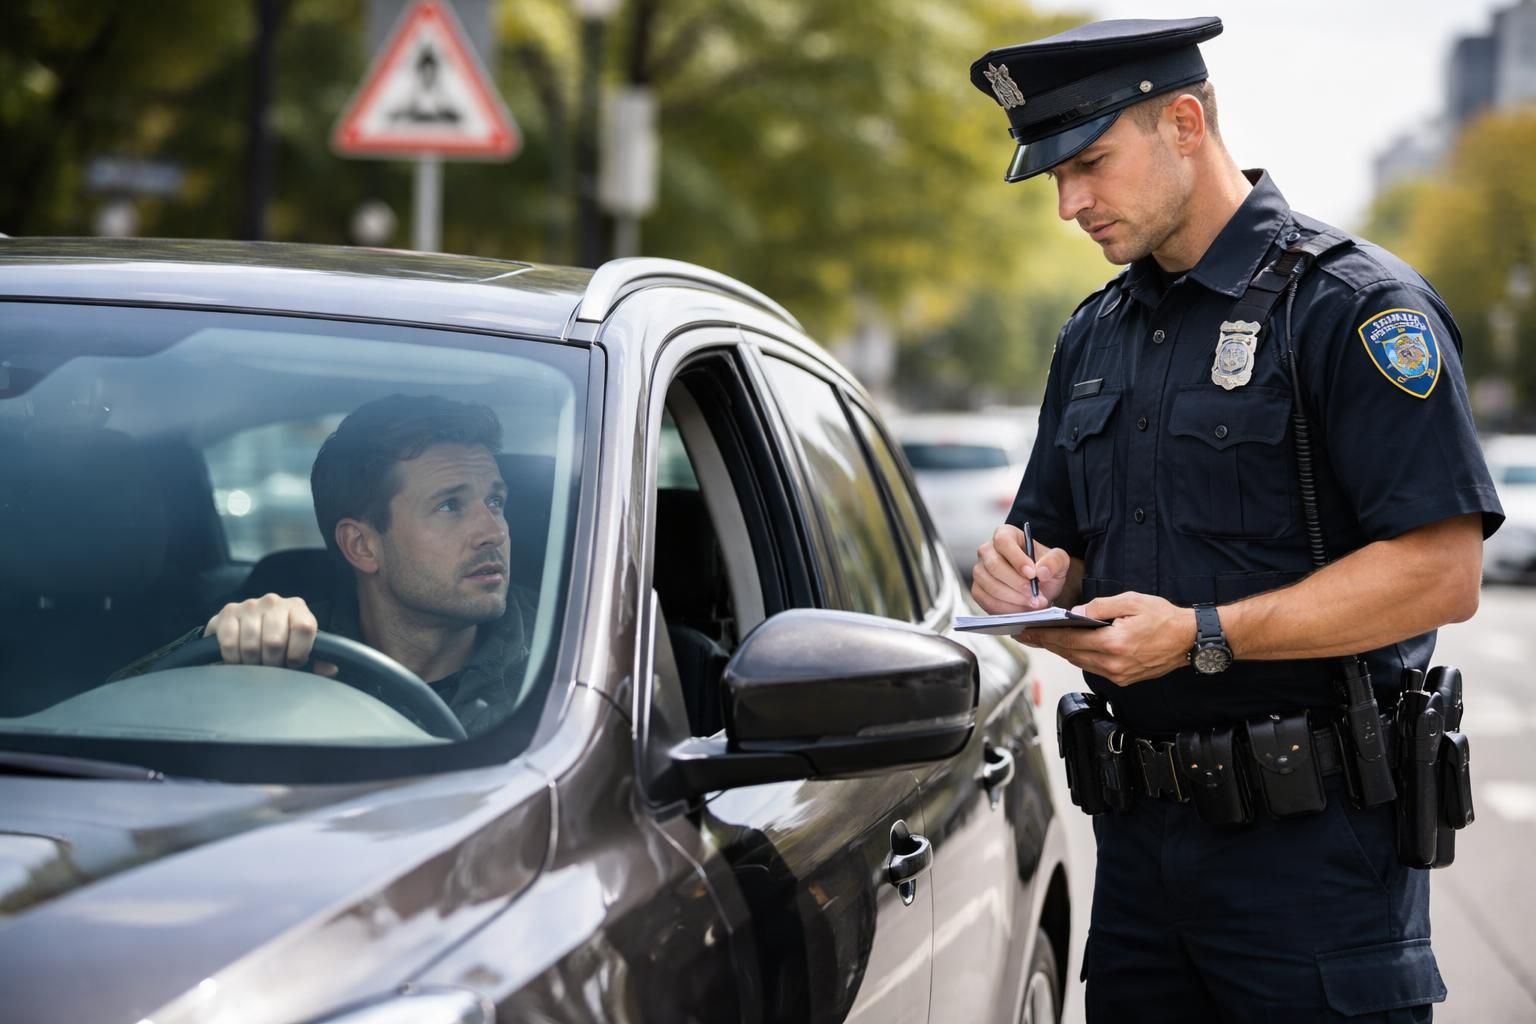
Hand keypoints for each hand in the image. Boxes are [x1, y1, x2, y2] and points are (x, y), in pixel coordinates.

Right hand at [203, 594, 336, 675]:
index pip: (304, 628)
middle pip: (275, 642)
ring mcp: (249, 605)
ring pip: (251, 645)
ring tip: (255, 663)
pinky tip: (238, 659)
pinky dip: (233, 658)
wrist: (248, 625)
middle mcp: (274, 602)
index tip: (293, 663)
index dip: (298, 653)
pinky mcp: (227, 612)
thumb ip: (318, 659)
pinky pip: (229, 642)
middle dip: (273, 663)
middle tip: (271, 667)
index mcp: (297, 608)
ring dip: (252, 663)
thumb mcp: (301, 646)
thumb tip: (330, 669)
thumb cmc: (281, 639)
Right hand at [972, 524, 1070, 612]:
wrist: (1039, 587)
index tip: (1032, 574)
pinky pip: (986, 601)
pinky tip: (1021, 609)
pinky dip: (1005, 608)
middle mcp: (987, 551)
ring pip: (990, 585)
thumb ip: (1054, 561)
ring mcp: (980, 571)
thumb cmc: (1044, 568)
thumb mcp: (1059, 561)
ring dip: (1013, 598)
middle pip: (994, 565)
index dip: (1016, 558)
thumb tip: (1041, 571)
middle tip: (1035, 595)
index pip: (1003, 541)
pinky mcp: (978, 590)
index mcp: (1005, 535)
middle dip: (1016, 583)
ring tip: (1032, 604)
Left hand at [1014, 592, 1196, 686]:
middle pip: (1070, 654)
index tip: (1026, 631)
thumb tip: (1075, 612)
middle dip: (1046, 644)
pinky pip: (1093, 667)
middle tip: (1026, 635)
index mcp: (1114, 643)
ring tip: (1043, 640)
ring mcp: (1119, 675)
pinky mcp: (1123, 678)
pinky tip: (1070, 647)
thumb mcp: (1132, 601)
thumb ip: (1101, 606)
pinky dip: (1079, 657)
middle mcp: (1114, 664)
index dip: (1045, 635)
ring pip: (1080, 662)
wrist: (1191, 640)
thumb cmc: (1165, 618)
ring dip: (1061, 651)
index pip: (1069, 640)